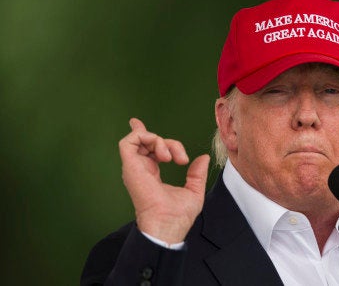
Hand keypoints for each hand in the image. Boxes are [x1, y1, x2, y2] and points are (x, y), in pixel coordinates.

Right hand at [119, 118, 209, 243]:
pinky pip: (128, 142)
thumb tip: (203, 159)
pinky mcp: (130, 166)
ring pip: (139, 139)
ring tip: (171, 158)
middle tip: (181, 159)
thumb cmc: (178, 215)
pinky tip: (162, 153)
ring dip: (159, 141)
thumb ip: (197, 174)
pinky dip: (145, 138)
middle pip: (148, 142)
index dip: (144, 135)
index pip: (145, 150)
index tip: (137, 123)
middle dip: (167, 142)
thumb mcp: (194, 190)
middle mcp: (141, 170)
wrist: (168, 223)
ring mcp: (134, 168)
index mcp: (151, 175)